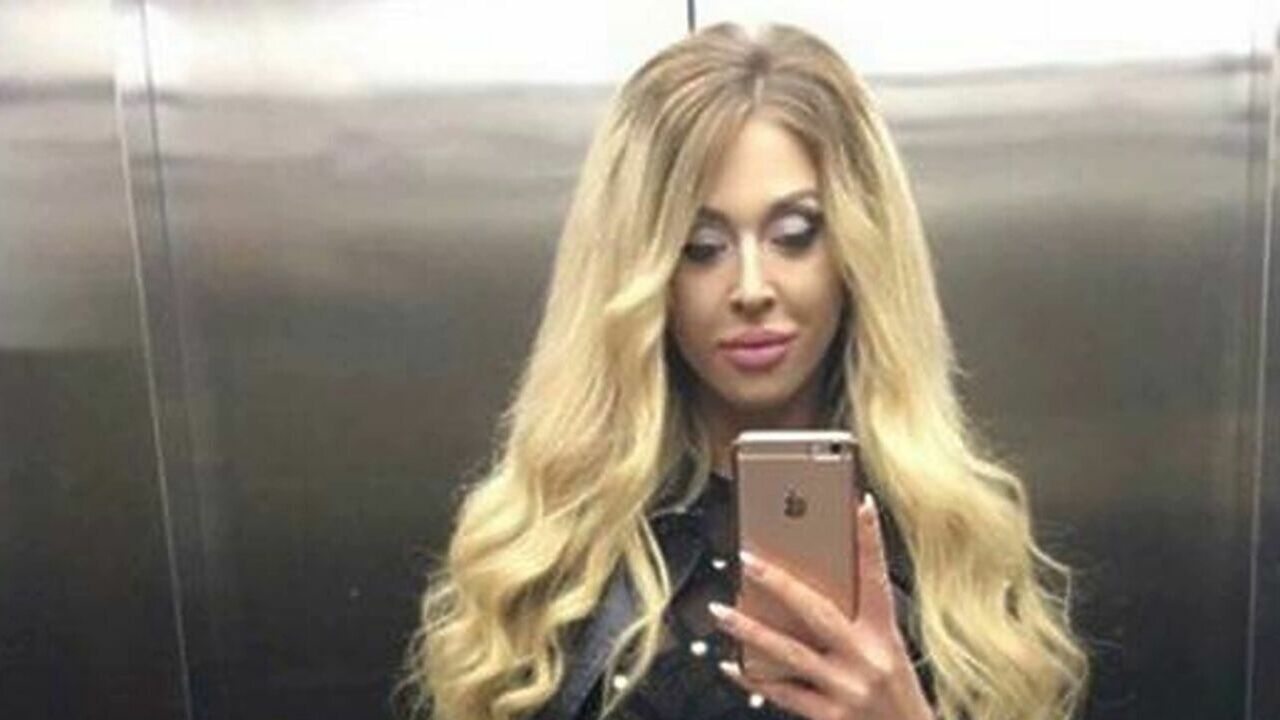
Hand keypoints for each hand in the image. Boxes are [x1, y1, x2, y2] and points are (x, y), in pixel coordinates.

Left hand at [708, 494, 935, 719]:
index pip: (876, 579)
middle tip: (746, 559)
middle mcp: (868, 658)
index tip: (857, 504)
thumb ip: (854, 622)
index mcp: (885, 635)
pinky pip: (782, 693)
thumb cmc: (893, 692)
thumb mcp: (886, 651)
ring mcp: (848, 688)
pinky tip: (731, 664)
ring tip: (721, 610)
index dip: (869, 540)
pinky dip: (753, 678)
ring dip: (749, 629)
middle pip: (818, 611)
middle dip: (778, 582)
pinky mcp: (831, 716)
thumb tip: (800, 588)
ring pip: (789, 652)